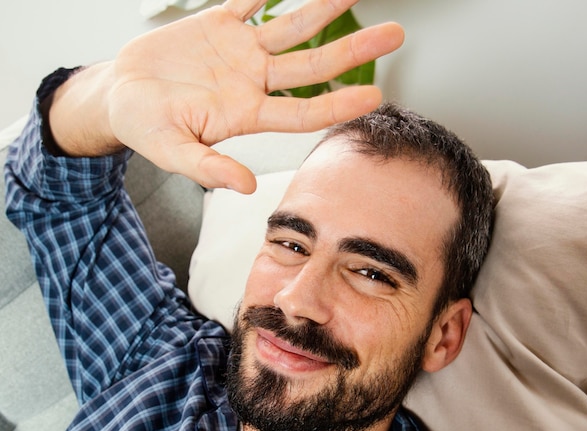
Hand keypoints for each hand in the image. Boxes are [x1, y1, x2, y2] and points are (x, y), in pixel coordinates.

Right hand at [50, 0, 403, 191]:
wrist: (122, 96)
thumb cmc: (148, 128)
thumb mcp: (174, 153)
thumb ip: (209, 168)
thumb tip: (245, 186)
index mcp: (247, 114)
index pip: (303, 111)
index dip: (337, 103)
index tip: (372, 97)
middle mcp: (253, 82)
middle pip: (312, 64)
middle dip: (352, 50)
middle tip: (393, 34)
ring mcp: (240, 52)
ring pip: (291, 27)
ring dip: (323, 7)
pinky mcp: (219, 24)